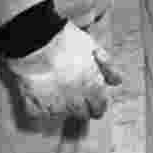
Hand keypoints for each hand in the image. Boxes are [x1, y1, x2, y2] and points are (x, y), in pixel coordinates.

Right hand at [4, 22, 122, 121]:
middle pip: (84, 115)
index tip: (95, 97)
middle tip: (78, 93)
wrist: (36, 36)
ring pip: (65, 116)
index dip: (99, 102)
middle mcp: (76, 99)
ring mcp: (55, 104)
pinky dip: (46, 107)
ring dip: (65, 107)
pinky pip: (44, 115)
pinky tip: (46, 93)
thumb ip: (108, 67)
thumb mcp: (93, 47)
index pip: (101, 107)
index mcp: (92, 85)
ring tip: (61, 90)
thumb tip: (116, 82)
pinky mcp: (36, 105)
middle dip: (84, 106)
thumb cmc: (67, 39)